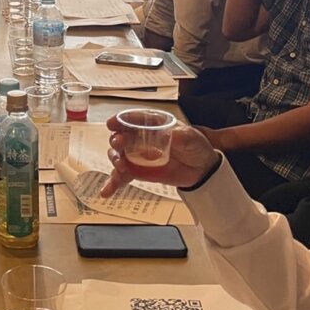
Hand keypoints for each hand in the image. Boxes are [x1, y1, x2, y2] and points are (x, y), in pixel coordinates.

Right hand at [99, 121, 220, 196]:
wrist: (202, 170)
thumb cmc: (195, 147)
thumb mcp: (191, 138)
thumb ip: (180, 136)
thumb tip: (171, 135)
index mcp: (153, 124)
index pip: (133, 119)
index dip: (121, 120)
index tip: (112, 124)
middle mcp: (141, 137)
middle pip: (122, 136)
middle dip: (116, 141)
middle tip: (119, 146)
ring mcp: (138, 155)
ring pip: (119, 155)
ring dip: (115, 160)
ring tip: (120, 168)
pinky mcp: (138, 171)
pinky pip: (123, 175)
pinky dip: (113, 183)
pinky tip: (107, 191)